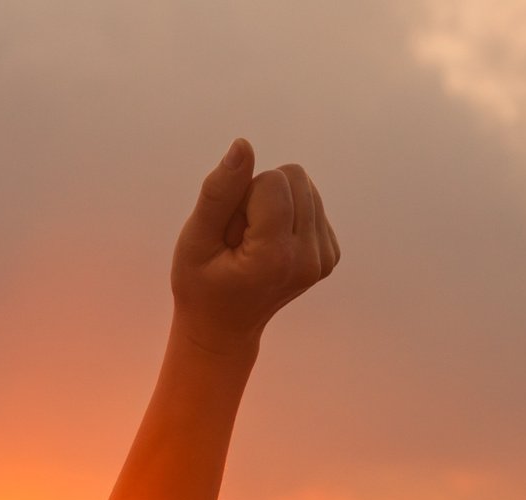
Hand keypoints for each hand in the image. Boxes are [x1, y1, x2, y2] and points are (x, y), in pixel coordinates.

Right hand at [169, 139, 339, 356]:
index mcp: (276, 257)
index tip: (231, 232)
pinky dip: (288, 216)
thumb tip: (243, 145)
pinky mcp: (330, 255)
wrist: (223, 327)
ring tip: (254, 241)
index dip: (243, 196)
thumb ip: (219, 192)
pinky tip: (270, 245)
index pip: (272, 182)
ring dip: (275, 204)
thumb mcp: (195, 240)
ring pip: (305, 186)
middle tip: (241, 235)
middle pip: (295, 177)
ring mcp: (324, 259)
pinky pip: (313, 204)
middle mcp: (309, 258)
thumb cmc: (201, 284)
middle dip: (261, 195)